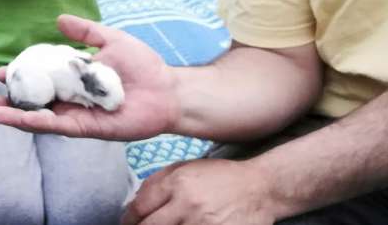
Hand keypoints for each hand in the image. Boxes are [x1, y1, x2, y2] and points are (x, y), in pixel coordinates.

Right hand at [0, 14, 178, 140]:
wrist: (167, 89)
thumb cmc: (143, 66)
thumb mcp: (111, 39)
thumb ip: (85, 32)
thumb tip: (59, 19)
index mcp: (75, 78)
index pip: (41, 78)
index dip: (21, 75)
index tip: (2, 71)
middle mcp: (72, 98)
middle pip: (35, 101)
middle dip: (11, 99)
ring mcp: (78, 114)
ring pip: (40, 117)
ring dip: (15, 115)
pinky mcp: (87, 128)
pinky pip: (57, 126)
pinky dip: (36, 122)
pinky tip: (18, 117)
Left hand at [121, 159, 278, 224]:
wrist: (260, 188)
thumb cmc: (221, 177)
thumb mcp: (187, 167)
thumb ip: (158, 181)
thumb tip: (134, 202)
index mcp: (178, 182)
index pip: (140, 207)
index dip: (128, 220)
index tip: (127, 224)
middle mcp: (188, 204)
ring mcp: (203, 224)